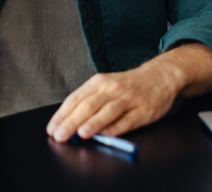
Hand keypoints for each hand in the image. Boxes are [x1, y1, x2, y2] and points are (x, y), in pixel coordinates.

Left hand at [46, 63, 179, 142]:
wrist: (159, 76)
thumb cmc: (127, 85)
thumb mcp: (106, 86)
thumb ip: (89, 102)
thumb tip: (69, 123)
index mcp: (98, 82)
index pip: (75, 98)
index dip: (62, 114)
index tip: (52, 128)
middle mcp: (112, 89)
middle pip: (88, 105)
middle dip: (72, 121)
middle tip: (60, 135)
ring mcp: (128, 99)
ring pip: (108, 111)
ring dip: (94, 123)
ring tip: (82, 133)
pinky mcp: (143, 110)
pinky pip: (128, 120)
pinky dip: (117, 128)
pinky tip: (107, 135)